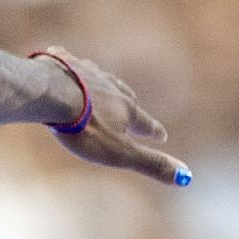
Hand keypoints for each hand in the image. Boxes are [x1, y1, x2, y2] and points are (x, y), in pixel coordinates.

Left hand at [41, 47, 187, 186]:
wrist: (52, 96)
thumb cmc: (85, 129)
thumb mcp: (119, 153)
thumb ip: (151, 164)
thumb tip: (186, 177)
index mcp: (126, 109)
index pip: (145, 123)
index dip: (153, 132)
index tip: (162, 136)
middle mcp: (112, 88)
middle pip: (125, 98)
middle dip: (130, 105)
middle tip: (133, 110)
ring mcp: (88, 74)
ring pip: (101, 79)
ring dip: (104, 85)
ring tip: (104, 88)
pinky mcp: (63, 64)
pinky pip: (69, 61)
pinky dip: (71, 64)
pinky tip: (69, 62)